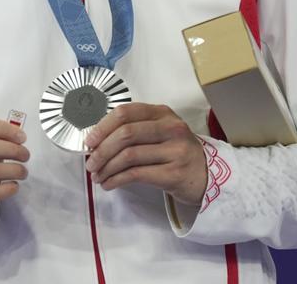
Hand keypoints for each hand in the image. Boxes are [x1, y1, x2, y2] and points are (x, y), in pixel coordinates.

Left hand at [83, 103, 207, 204]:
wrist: (207, 175)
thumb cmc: (177, 152)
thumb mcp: (161, 131)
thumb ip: (136, 129)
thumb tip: (97, 140)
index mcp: (162, 113)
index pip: (126, 113)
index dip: (103, 126)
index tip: (89, 140)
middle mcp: (170, 128)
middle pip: (125, 134)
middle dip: (101, 150)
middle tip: (90, 163)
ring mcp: (175, 151)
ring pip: (129, 156)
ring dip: (106, 168)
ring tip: (98, 176)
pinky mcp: (174, 174)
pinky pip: (136, 174)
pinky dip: (117, 180)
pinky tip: (110, 184)